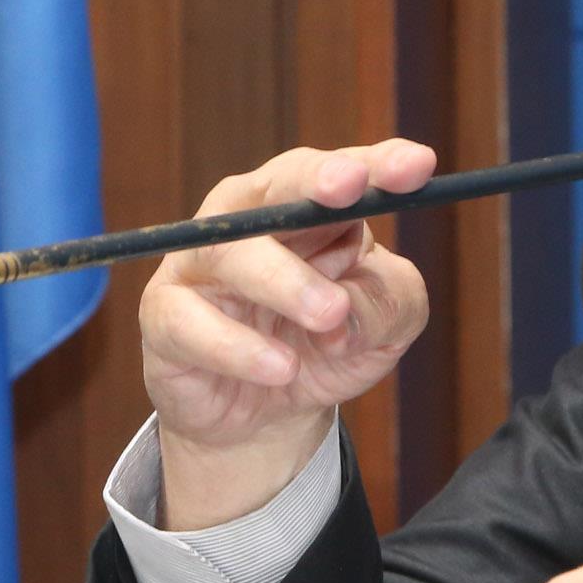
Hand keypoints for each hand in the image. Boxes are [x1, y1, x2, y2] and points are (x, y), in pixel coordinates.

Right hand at [139, 139, 436, 529]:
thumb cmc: (325, 347)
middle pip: (278, 187)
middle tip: (351, 188)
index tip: (417, 166)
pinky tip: (280, 368)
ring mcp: (202, 265)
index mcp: (311, 209)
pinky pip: (191, 322)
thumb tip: (344, 312)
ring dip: (284, 279)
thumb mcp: (385, 325)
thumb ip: (386, 304)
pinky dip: (238, 347)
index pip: (346, 172)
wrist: (265, 417)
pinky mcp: (165, 316)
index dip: (379, 165)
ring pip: (232, 251)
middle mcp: (251, 220)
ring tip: (329, 315)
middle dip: (314, 179)